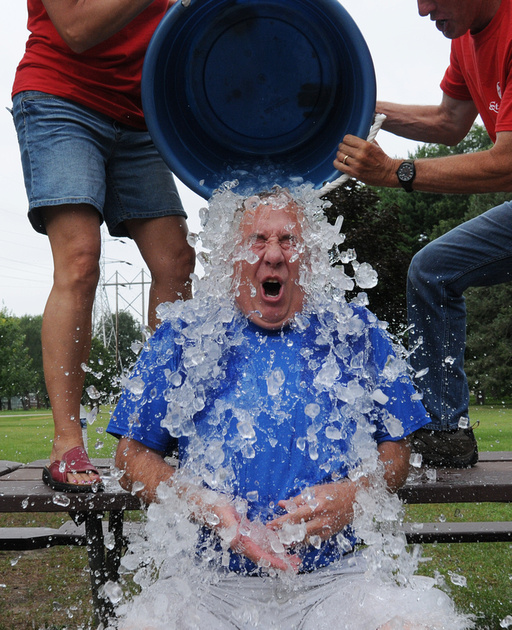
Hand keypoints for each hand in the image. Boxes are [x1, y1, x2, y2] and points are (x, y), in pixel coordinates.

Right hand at [184, 487, 299, 572]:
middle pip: (264, 555)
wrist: (201, 502)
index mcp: (238, 541)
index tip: (286, 567)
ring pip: (264, 549)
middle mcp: (241, 542)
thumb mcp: (223, 516)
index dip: (273, 562)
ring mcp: (243, 536)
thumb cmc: (212, 507)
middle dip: (280, 561)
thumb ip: (230, 528)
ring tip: (294, 556)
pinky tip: (281, 542)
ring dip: (278, 553)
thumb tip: (237, 540)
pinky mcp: (244, 529)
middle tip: (297, 564)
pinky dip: (272, 542)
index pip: (259, 555)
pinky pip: (260, 539)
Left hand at [267, 480, 359, 545]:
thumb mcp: (314, 491)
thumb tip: (281, 504)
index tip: (270, 525)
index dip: (281, 522)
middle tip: (271, 538)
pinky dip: (302, 542)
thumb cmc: (332, 492)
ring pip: (305, 539)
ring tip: (278, 542)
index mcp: (317, 506)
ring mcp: (326, 529)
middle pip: (298, 531)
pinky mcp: (329, 535)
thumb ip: (297, 499)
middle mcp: (322, 520)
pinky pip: (312, 541)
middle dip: (283, 535)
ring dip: (291, 541)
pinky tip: (293, 542)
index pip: (295, 516)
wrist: (354, 500)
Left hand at [334, 135, 398, 187]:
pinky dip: (337, 163)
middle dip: (342, 147)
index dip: (346, 140)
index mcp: (365, 145)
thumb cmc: (382, 158)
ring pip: (340, 156)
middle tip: (344, 149)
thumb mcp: (375, 145)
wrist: (388, 173)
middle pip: (342, 147)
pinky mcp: (354, 173)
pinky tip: (339, 162)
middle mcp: (360, 154)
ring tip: (342, 155)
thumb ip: (365, 139)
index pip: (347, 138)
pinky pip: (339, 166)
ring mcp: (356, 164)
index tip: (347, 142)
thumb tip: (357, 134)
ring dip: (339, 155)